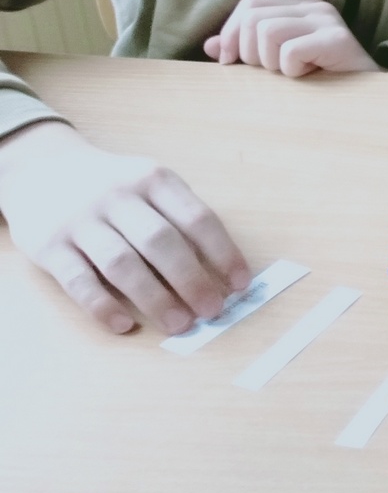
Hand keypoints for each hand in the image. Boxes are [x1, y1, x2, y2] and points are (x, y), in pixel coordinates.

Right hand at [0, 121, 249, 333]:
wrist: (42, 167)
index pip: (197, 218)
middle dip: (192, 280)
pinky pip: (78, 281)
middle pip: (161, 242)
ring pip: (122, 264)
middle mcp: (118, 196)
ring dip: (155, 298)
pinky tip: (125, 324)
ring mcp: (81, 220)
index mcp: (153, 179)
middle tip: (212, 310)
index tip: (241, 284)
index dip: (224, 253)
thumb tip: (219, 269)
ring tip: (180, 324)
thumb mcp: (149, 183)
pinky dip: (103, 306)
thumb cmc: (112, 185)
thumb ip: (178, 216)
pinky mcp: (48, 245)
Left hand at [202, 0, 378, 75]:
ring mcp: (328, 21)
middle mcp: (314, 6)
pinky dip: (291, 71)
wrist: (365, 102)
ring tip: (292, 74)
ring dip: (271, 64)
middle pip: (253, 17)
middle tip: (271, 72)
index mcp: (299, 6)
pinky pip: (290, 51)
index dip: (230, 33)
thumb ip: (244, 51)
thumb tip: (210, 46)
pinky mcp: (337, 39)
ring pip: (267, 33)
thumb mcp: (274, 63)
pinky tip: (309, 77)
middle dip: (249, 52)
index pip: (249, 5)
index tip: (229, 63)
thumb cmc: (317, 82)